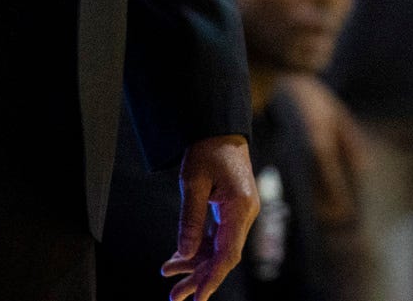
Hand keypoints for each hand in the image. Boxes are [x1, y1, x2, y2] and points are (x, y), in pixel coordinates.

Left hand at [162, 134, 259, 300]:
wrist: (219, 129)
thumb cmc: (207, 150)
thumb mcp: (193, 182)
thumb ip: (190, 220)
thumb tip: (184, 254)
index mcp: (240, 207)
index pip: (228, 253)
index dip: (212, 278)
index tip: (198, 297)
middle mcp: (244, 214)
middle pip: (222, 256)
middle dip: (199, 278)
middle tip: (175, 297)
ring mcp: (238, 214)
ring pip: (217, 249)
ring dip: (195, 265)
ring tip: (168, 276)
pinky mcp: (230, 211)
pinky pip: (215, 237)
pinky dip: (196, 249)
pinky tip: (176, 259)